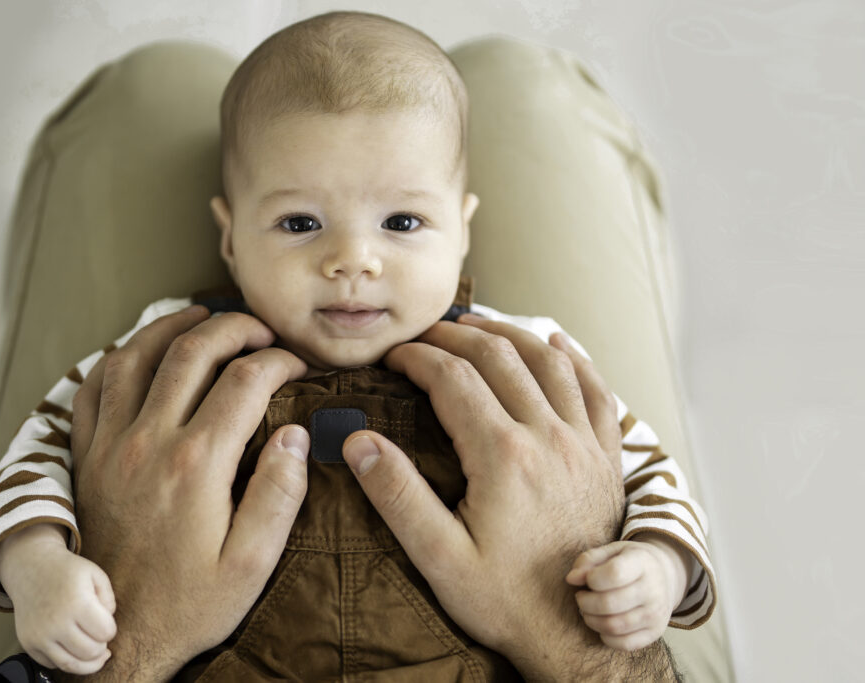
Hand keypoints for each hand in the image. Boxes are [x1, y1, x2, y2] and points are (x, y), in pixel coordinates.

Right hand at [0, 523, 116, 674]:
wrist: (31, 569)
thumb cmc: (67, 572)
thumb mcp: (95, 574)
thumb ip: (110, 599)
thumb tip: (107, 627)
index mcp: (76, 602)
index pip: (105, 633)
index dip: (111, 629)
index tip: (106, 622)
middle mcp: (55, 622)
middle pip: (90, 652)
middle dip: (101, 646)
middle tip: (98, 634)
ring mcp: (39, 635)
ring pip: (71, 665)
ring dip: (87, 661)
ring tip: (92, 649)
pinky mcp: (28, 643)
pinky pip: (53, 664)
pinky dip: (66, 659)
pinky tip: (71, 646)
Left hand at [67, 306, 309, 681]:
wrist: (118, 635)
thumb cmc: (189, 605)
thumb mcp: (251, 565)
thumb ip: (279, 495)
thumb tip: (296, 436)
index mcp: (197, 464)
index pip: (246, 382)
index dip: (279, 363)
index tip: (297, 367)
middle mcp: (149, 442)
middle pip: (191, 352)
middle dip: (232, 327)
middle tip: (258, 330)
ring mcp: (111, 447)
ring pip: (135, 357)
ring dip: (170, 326)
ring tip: (198, 315)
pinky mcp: (87, 459)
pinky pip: (92, 390)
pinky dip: (115, 359)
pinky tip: (137, 354)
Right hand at [341, 317, 675, 679]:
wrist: (578, 632)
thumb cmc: (507, 600)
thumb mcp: (440, 558)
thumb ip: (398, 496)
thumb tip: (358, 442)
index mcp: (503, 456)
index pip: (452, 378)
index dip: (417, 357)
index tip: (393, 358)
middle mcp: (549, 437)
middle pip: (499, 356)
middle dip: (455, 335)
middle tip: (424, 335)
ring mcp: (583, 444)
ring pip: (548, 361)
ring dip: (509, 333)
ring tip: (476, 325)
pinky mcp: (605, 458)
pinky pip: (597, 390)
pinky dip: (574, 359)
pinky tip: (556, 344)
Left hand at [566, 536, 687, 650]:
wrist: (663, 576)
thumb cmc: (627, 562)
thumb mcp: (610, 552)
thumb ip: (587, 561)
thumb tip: (571, 579)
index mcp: (642, 563)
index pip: (614, 574)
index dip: (591, 578)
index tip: (587, 579)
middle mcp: (653, 590)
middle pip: (609, 604)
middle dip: (585, 602)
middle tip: (581, 597)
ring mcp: (656, 614)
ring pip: (614, 626)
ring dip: (591, 620)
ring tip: (588, 610)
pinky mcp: (655, 632)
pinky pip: (624, 643)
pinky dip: (606, 636)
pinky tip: (602, 623)